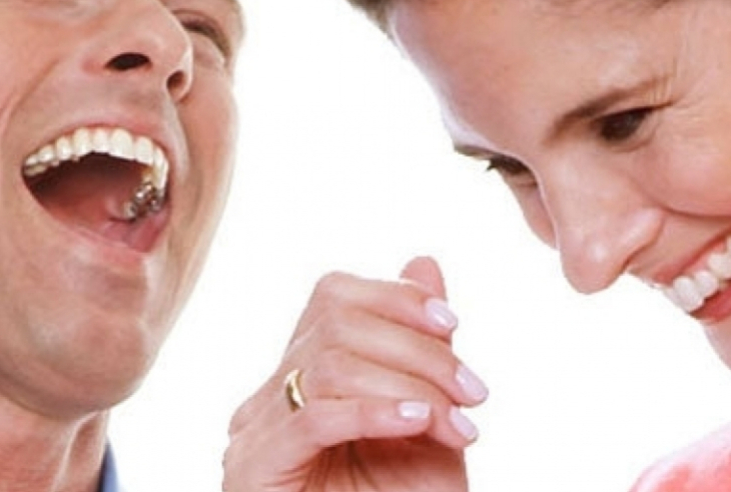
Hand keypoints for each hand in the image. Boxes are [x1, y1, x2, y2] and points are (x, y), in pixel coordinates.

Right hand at [223, 256, 484, 491]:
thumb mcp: (427, 418)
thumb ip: (422, 345)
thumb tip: (424, 261)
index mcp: (306, 374)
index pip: (333, 296)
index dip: (393, 297)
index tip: (453, 324)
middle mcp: (273, 393)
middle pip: (334, 321)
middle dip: (417, 347)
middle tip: (474, 390)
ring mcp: (256, 430)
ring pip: (329, 363)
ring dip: (410, 383)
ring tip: (459, 421)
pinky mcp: (255, 470)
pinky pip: (315, 418)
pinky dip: (375, 411)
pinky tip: (420, 424)